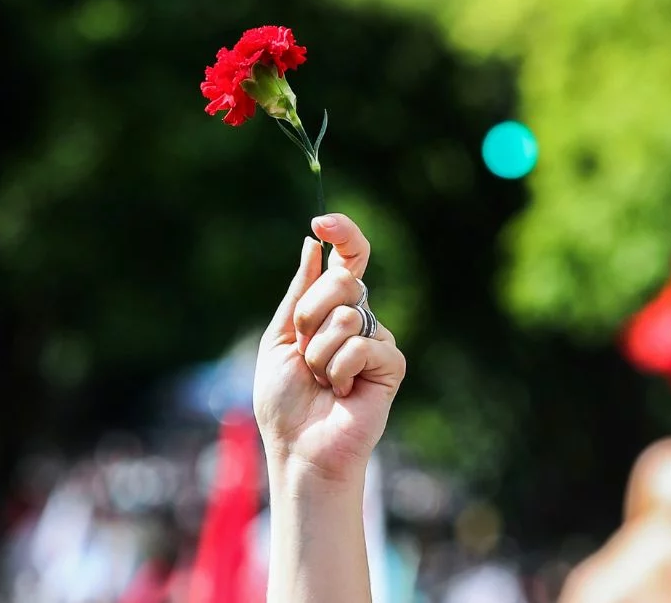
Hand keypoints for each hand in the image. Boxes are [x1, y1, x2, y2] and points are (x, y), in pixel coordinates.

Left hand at [253, 214, 405, 485]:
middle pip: (344, 280)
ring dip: (319, 351)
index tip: (322, 222)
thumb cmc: (284, 401)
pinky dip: (339, 370)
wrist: (299, 447)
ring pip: (348, 315)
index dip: (343, 234)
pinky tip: (342, 393)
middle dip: (311, 313)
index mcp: (331, 309)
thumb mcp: (279, 337)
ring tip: (322, 380)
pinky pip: (363, 345)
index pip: (348, 260)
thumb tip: (311, 245)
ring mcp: (377, 341)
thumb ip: (298, 292)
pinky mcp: (391, 365)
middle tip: (304, 348)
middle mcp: (359, 319)